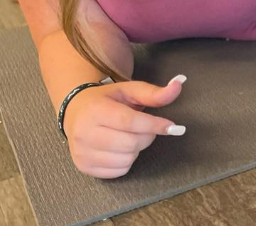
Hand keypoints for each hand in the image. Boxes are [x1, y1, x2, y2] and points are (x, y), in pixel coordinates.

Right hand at [63, 75, 186, 178]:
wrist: (76, 111)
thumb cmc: (108, 100)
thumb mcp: (130, 90)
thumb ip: (155, 92)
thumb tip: (179, 84)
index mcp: (95, 110)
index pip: (130, 122)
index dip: (154, 125)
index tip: (173, 127)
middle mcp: (84, 132)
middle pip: (131, 143)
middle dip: (146, 136)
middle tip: (143, 128)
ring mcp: (81, 152)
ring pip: (126, 159)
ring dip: (136, 150)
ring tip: (127, 136)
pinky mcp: (83, 167)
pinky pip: (118, 171)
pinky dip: (126, 161)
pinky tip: (119, 148)